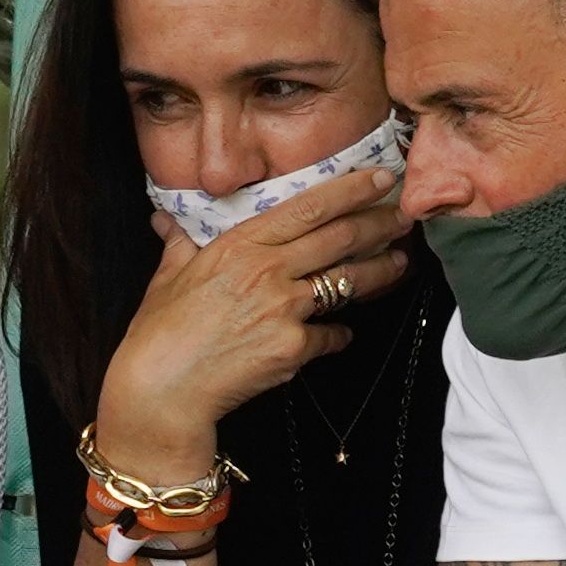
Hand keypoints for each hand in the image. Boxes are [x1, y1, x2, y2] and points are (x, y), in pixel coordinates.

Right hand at [94, 164, 412, 484]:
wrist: (163, 388)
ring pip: (347, 282)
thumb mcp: (168, 275)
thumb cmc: (160, 332)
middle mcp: (267, 271)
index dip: (351, 190)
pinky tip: (343, 334)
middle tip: (404, 216)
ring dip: (380, 271)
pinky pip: (331, 336)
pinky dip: (339, 336)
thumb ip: (180, 242)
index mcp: (240, 245)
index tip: (380, 177)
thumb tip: (165, 220)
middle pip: (340, 238)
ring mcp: (284, 309)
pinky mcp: (293, 348)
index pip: (309, 207)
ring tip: (400, 263)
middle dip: (380, 223)